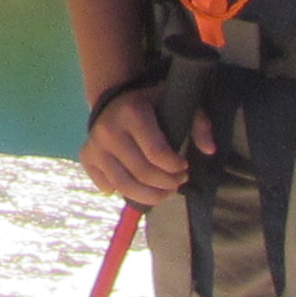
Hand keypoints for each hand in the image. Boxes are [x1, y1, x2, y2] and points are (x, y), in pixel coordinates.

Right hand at [79, 79, 197, 207]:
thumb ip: (199, 123)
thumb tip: (209, 150)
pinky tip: (137, 183)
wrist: (115, 100)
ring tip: (164, 192)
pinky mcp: (85, 157)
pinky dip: (124, 192)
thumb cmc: (152, 105)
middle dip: (167, 185)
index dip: (176, 168)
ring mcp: (94, 145)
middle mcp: (108, 130)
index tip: (184, 167)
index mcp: (132, 113)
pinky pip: (107, 187)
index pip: (157, 154)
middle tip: (178, 182)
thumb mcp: (178, 104)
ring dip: (150, 196)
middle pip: (142, 174)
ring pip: (124, 186)